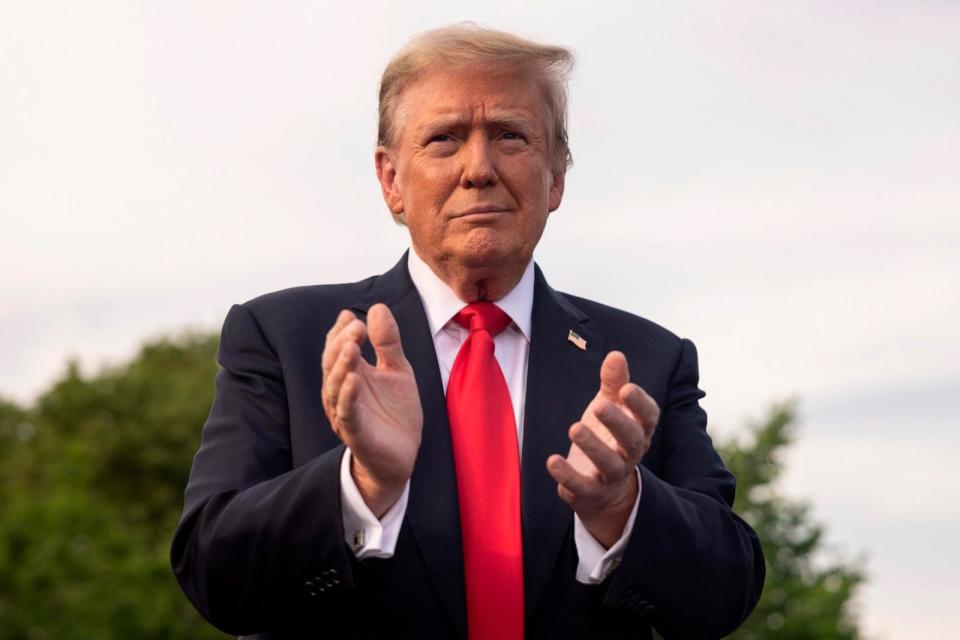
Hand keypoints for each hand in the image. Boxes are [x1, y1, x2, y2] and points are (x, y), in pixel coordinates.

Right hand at [322, 304, 422, 516]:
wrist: (402, 454)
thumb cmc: (395, 412)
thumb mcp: (398, 370)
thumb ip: (388, 342)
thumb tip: (377, 307)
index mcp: (352, 374)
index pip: (338, 347)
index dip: (341, 332)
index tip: (351, 316)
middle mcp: (342, 391)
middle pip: (333, 363)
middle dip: (342, 342)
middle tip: (356, 326)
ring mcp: (346, 412)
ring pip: (335, 386)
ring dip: (342, 365)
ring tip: (352, 346)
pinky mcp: (355, 432)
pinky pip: (347, 412)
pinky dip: (347, 396)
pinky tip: (353, 379)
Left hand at [547, 351, 659, 547]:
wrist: (605, 490)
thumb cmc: (608, 436)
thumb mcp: (610, 406)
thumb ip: (613, 382)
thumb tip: (617, 354)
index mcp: (638, 429)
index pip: (648, 417)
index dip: (640, 403)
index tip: (626, 388)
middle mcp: (630, 453)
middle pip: (631, 439)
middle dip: (617, 422)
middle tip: (600, 406)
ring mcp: (612, 475)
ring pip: (609, 464)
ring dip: (593, 447)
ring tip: (574, 428)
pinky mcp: (591, 492)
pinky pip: (582, 486)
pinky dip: (568, 476)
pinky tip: (552, 461)